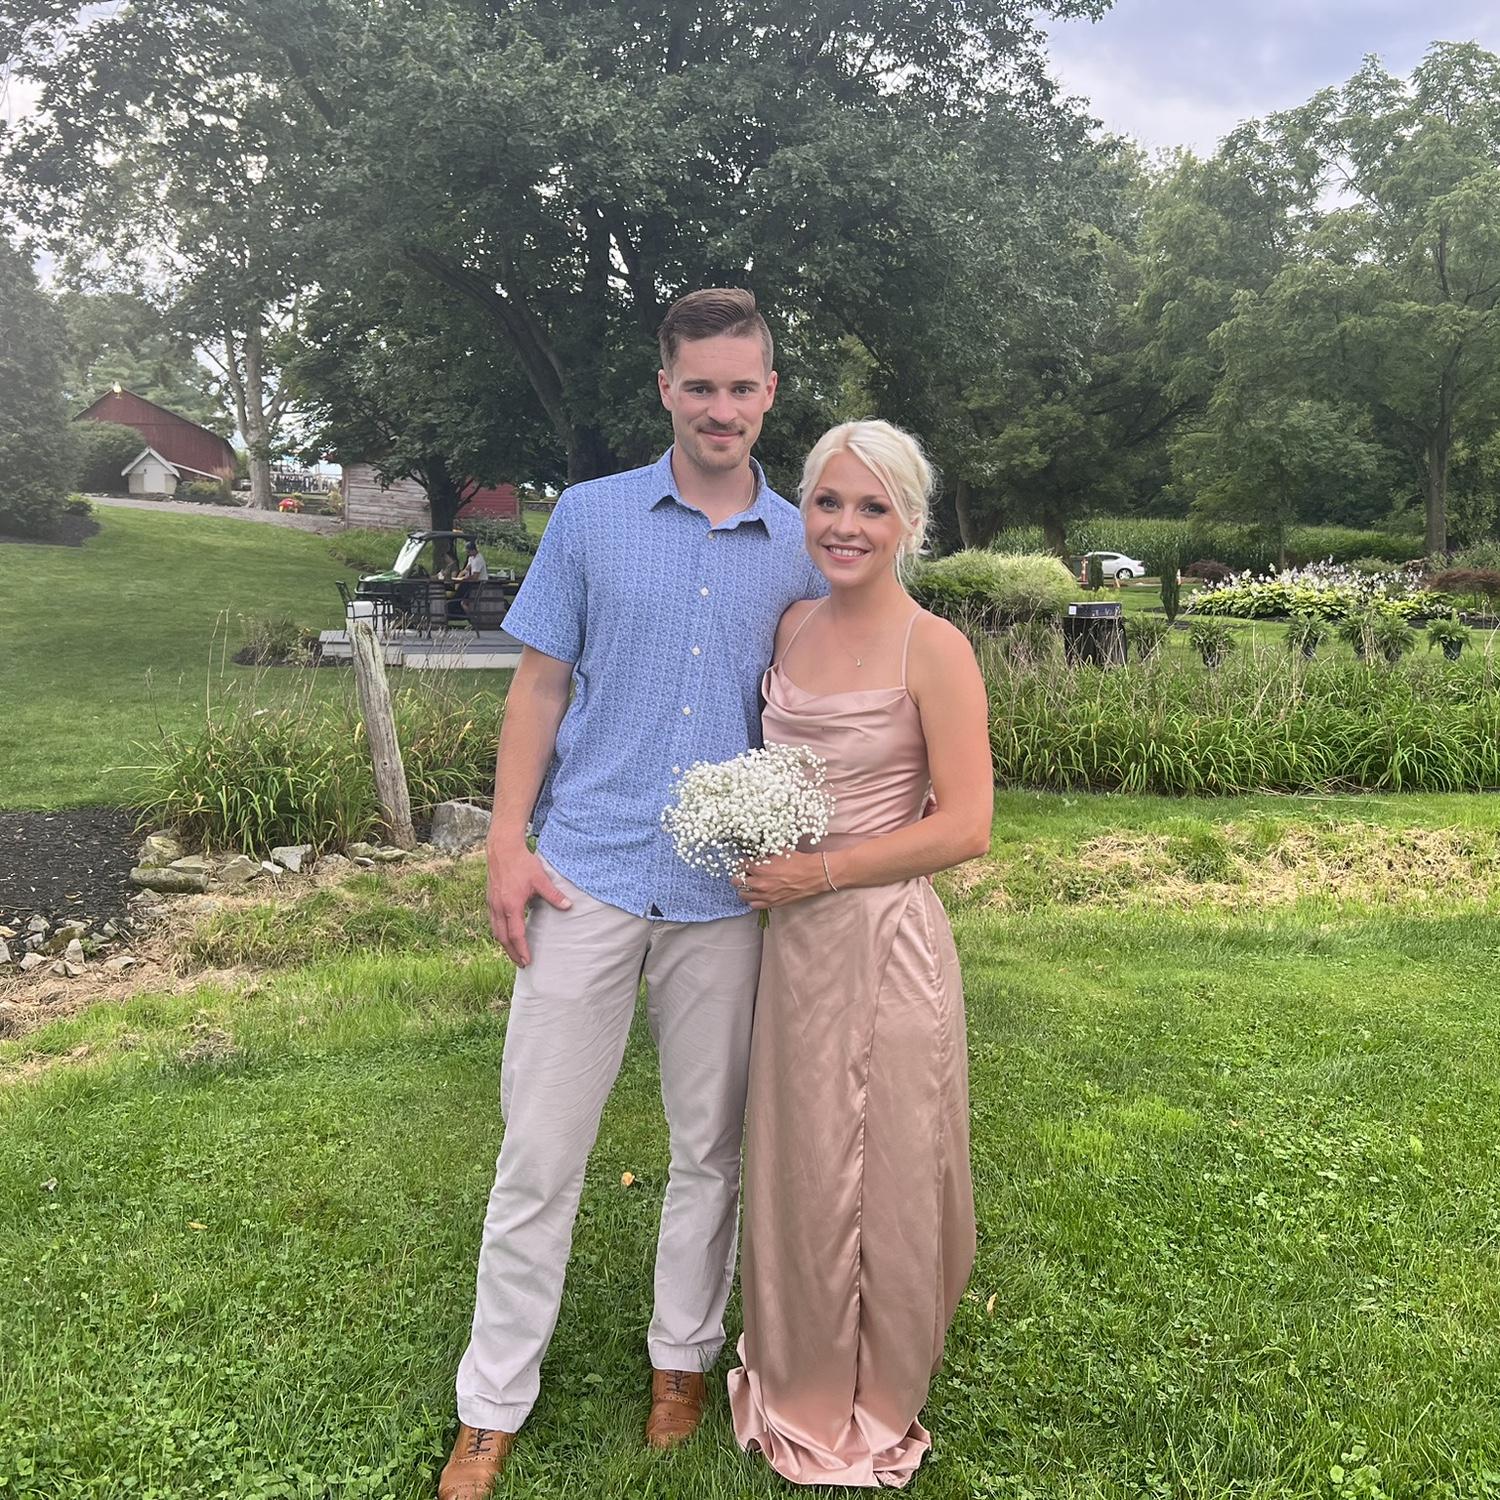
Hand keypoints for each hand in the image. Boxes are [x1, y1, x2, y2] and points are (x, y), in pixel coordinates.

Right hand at [487, 841, 571, 966]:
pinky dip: (500, 931)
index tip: (527, 960)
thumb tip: (569, 906)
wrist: (502, 849)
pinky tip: (507, 933)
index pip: (516, 934)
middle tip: (521, 963)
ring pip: (496, 930)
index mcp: (511, 905)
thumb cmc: (522, 863)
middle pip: (502, 938)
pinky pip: (493, 921)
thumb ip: (554, 895)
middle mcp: (498, 907)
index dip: (521, 949)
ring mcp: (492, 903)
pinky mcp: (490, 898)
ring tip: (514, 952)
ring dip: (505, 944)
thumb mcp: (541, 879)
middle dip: (511, 952)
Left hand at [735, 852, 826, 909]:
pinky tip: (757, 894)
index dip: (742, 862)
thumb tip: (756, 851)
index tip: (746, 861)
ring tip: (749, 884)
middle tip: (745, 872)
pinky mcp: (772, 903)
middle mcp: (759, 884)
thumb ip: (764, 852)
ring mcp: (765, 895)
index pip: (740, 865)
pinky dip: (752, 900)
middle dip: (739, 875)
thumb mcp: (778, 851)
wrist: (813, 874)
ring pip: (743, 895)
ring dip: (744, 888)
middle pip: (737, 881)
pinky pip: (754, 905)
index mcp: (760, 868)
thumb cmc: (798, 861)